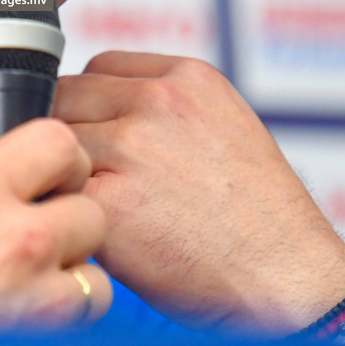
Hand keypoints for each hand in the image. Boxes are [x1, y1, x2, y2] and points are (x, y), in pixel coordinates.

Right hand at [0, 117, 112, 327]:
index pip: (56, 142)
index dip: (61, 160)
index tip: (52, 175)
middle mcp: (17, 238)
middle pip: (90, 210)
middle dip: (70, 223)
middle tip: (42, 237)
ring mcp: (36, 293)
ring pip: (96, 270)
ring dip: (73, 276)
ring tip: (34, 284)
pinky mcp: (45, 332)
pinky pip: (86, 313)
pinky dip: (69, 315)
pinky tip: (33, 314)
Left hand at [53, 52, 344, 332]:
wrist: (286, 280)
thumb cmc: (262, 219)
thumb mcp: (226, 128)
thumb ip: (169, 109)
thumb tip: (112, 111)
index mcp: (187, 78)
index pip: (100, 66)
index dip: (93, 105)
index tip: (101, 135)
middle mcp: (157, 103)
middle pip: (68, 97)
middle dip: (75, 135)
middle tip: (98, 177)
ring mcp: (130, 149)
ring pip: (58, 147)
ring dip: (69, 176)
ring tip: (107, 209)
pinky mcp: (110, 203)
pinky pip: (62, 196)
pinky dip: (72, 215)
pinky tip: (106, 236)